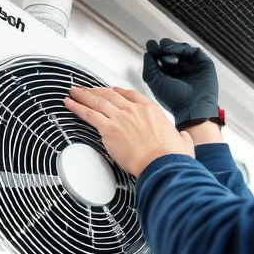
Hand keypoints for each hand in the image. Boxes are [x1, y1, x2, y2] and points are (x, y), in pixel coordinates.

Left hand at [64, 86, 194, 176]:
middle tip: (87, 89)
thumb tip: (183, 139)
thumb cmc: (171, 157)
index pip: (131, 95)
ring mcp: (120, 118)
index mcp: (151, 110)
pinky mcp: (109, 129)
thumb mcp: (183, 143)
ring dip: (83, 96)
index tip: (112, 91)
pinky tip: (70, 104)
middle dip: (97, 91)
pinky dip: (77, 107)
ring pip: (97, 101)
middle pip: (111, 95)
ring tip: (73, 92)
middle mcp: (134, 110)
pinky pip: (89, 114)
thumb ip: (181, 138)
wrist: (161, 163)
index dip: (119, 92)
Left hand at [142, 38, 219, 128]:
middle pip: (170, 52)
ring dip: (171, 46)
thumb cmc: (174, 99)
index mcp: (168, 76)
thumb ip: (149, 67)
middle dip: (162, 47)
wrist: (193, 107)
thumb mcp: (155, 82)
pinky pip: (192, 50)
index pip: (161, 59)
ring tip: (164, 50)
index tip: (150, 46)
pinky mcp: (203, 63)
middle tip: (157, 47)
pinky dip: (182, 48)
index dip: (154, 51)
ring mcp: (192, 66)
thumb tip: (148, 54)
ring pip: (181, 49)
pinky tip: (173, 51)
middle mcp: (180, 71)